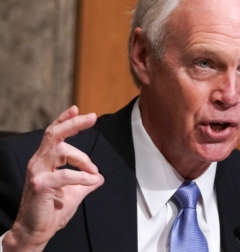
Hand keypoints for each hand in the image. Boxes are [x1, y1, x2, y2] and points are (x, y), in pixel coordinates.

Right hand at [3, 106, 103, 251]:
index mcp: (45, 160)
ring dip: (83, 158)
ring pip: (60, 150)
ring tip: (94, 171)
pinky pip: (65, 175)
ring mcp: (37, 172)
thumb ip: (86, 183)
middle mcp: (39, 162)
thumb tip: (99, 177)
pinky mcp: (39, 185)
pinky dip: (82, 177)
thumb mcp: (74, 193)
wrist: (36, 232)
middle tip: (92, 117)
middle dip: (73, 123)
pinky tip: (92, 180)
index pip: (53, 134)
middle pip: (54, 134)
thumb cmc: (52, 211)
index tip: (77, 109)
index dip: (64, 120)